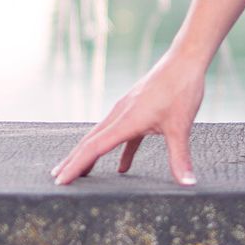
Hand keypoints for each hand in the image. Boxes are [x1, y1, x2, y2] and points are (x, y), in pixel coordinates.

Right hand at [50, 50, 206, 185]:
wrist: (184, 60)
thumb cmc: (181, 89)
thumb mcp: (181, 126)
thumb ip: (180, 157)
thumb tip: (188, 184)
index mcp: (125, 121)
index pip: (93, 148)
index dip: (75, 166)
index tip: (60, 181)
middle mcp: (120, 115)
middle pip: (90, 142)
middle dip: (73, 162)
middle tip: (57, 180)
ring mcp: (127, 111)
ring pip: (102, 137)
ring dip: (91, 155)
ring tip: (81, 173)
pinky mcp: (137, 109)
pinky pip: (122, 135)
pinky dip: (119, 151)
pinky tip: (122, 168)